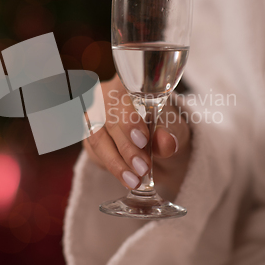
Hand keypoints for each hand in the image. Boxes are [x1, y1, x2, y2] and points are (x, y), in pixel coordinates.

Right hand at [83, 74, 191, 198]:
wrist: (159, 145)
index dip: (129, 118)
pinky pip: (95, 153)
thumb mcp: (175, 129)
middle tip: (143, 168)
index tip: (143, 140)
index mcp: (128, 83)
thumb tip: (166, 143)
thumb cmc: (167, 128)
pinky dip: (111, 167)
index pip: (123, 96)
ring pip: (97, 139)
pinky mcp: (88, 137)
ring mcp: (92, 116)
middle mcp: (105, 95)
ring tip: (134, 180)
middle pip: (108, 120)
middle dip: (126, 148)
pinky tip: (127, 176)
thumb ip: (170, 133)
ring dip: (116, 163)